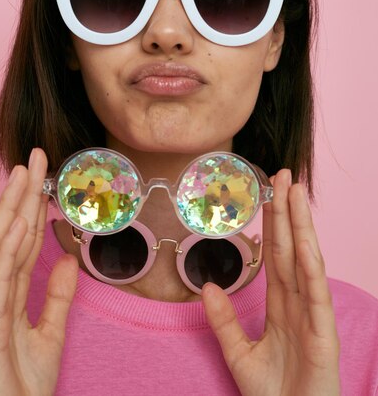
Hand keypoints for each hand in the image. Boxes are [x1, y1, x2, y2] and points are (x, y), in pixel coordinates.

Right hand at [0, 149, 78, 395]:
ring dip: (11, 210)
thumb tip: (66, 257)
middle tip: (33, 158)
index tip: (43, 177)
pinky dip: (8, 248)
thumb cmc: (25, 387)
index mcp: (9, 294)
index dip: (32, 207)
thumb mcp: (51, 334)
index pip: (22, 241)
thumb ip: (58, 296)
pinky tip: (19, 222)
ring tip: (24, 177)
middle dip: (20, 196)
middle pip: (8, 236)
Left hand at [202, 169, 339, 395]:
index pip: (276, 255)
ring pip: (306, 261)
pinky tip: (304, 239)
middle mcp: (300, 303)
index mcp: (282, 306)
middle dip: (288, 211)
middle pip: (291, 248)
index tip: (268, 193)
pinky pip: (315, 293)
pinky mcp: (323, 334)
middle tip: (284, 175)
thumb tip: (207, 286)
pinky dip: (310, 265)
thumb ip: (224, 321)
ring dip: (301, 225)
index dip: (273, 223)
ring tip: (296, 192)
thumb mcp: (240, 354)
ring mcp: (314, 316)